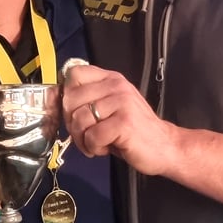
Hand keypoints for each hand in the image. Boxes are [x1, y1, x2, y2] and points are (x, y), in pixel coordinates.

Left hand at [61, 63, 176, 175]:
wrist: (165, 146)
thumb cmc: (133, 130)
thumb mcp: (111, 107)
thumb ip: (89, 100)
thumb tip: (58, 99)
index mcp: (111, 79)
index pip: (74, 74)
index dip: (67, 95)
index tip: (75, 112)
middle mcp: (116, 86)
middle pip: (71, 99)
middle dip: (72, 123)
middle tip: (85, 135)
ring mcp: (122, 103)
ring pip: (79, 119)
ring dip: (82, 139)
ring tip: (96, 143)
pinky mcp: (124, 123)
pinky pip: (92, 136)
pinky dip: (94, 148)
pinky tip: (105, 148)